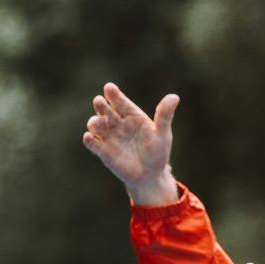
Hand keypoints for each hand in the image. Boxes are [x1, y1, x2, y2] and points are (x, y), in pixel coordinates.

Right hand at [82, 83, 178, 206]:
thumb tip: (174, 96)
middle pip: (105, 110)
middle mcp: (118, 123)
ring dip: (94, 122)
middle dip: (101, 105)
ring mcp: (109, 136)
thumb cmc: (157, 152)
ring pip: (96, 125)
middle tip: (99, 101)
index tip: (109, 87)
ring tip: (98, 123)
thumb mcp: (162, 134)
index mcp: (132, 115)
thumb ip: (164, 116)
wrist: (150, 176)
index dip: (114, 94)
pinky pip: (93, 144)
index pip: (120, 102)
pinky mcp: (103, 151)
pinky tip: (89, 137)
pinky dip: (89, 140)